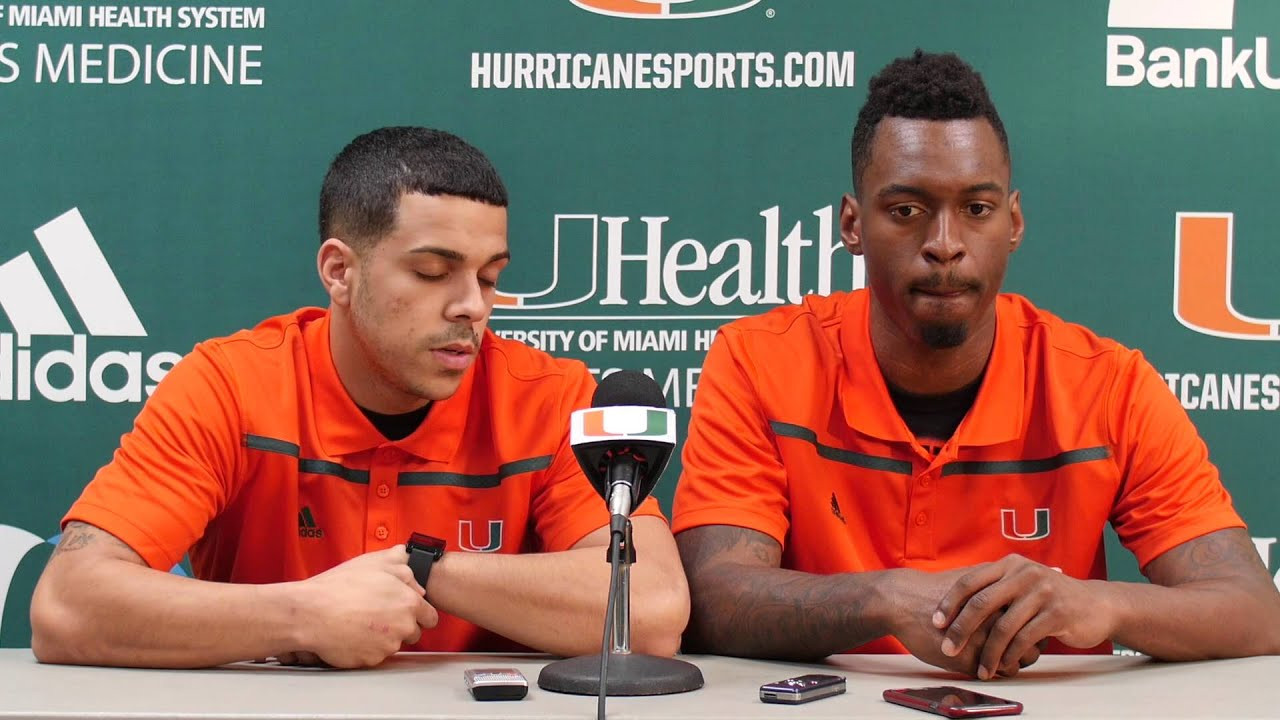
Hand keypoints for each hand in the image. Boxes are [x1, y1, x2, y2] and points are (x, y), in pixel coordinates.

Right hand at [293, 545, 438, 667]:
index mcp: (408, 602)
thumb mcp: (372, 564)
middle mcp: (403, 625)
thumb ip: (400, 565)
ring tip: (362, 622)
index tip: (407, 611)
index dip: (418, 613)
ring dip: (384, 637)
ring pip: (394, 644)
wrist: (311, 613)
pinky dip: (367, 648)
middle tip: (379, 615)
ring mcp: (388, 645)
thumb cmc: (339, 587)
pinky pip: (376, 656)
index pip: (430, 617)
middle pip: (414, 632)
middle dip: (401, 626)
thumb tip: (411, 568)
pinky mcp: (371, 660)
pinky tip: (353, 634)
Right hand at [886, 568, 1039, 677]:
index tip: (1020, 631)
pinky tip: (981, 662)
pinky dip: (991, 670)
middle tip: (1012, 646)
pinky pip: (993, 672)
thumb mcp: (973, 578)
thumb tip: (1018, 578)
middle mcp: (998, 621)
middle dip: (1026, 649)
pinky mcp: (970, 659)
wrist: (903, 601)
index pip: (1034, 623)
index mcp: (1002, 600)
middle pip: (1031, 645)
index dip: (1030, 629)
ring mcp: (985, 642)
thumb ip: (997, 582)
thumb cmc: (938, 591)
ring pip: (1014, 662)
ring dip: (1010, 662)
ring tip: (996, 656)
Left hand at [933, 554, 1114, 679]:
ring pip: (1003, 625)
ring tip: (981, 669)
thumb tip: (955, 607)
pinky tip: (1004, 665)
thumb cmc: (1051, 598)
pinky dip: (1011, 655)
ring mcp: (1042, 592)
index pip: (970, 581)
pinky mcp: (1057, 613)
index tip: (935, 622)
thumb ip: (995, 589)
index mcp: (1009, 564)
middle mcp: (1024, 573)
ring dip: (988, 652)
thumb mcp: (1022, 584)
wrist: (1098, 605)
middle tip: (948, 649)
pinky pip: (1025, 638)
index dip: (949, 602)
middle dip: (961, 629)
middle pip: (981, 603)